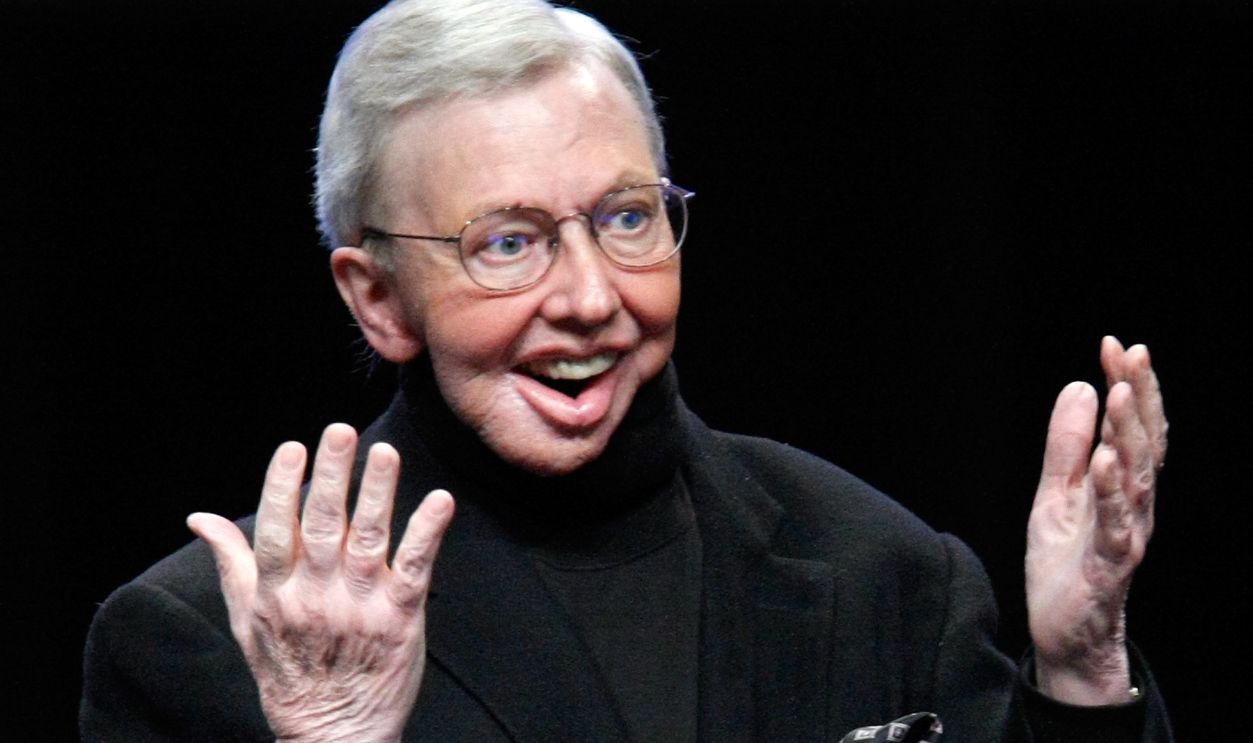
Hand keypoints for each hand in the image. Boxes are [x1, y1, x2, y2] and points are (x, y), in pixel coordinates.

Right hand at [187, 423, 453, 741]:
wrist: (334, 735)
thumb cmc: (288, 672)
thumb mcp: (246, 621)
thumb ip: (231, 563)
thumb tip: (200, 518)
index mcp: (276, 592)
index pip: (275, 529)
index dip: (282, 486)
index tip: (292, 446)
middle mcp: (316, 595)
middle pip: (323, 524)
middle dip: (333, 474)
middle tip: (342, 430)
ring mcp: (360, 605)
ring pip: (368, 538)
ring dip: (378, 492)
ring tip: (385, 452)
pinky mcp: (400, 617)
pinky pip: (415, 568)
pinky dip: (427, 533)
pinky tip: (440, 501)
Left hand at [1025, 337, 1166, 704]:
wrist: (1065, 635)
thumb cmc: (1065, 563)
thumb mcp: (1056, 492)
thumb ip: (1067, 445)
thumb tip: (1081, 387)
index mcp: (1122, 486)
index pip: (1132, 427)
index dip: (1127, 385)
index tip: (1114, 344)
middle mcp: (1134, 506)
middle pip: (1145, 443)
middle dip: (1139, 396)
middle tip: (1131, 352)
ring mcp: (1126, 534)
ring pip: (1137, 478)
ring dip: (1130, 434)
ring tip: (1120, 392)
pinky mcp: (1109, 566)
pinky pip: (1116, 526)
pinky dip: (1112, 492)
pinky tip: (1105, 460)